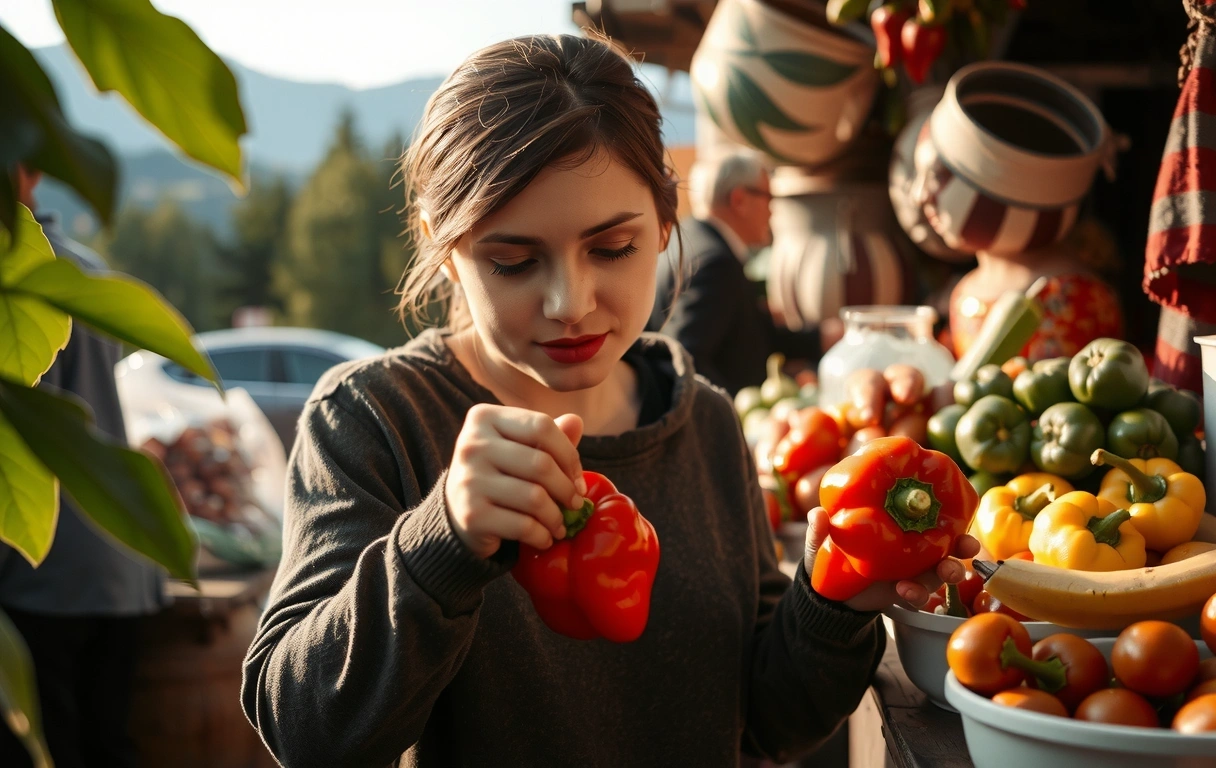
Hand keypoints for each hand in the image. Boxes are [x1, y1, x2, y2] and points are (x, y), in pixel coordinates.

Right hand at [445, 404, 585, 558]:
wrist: (456, 512)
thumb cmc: (497, 473)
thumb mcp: (520, 447)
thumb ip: (547, 435)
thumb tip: (576, 421)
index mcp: (484, 418)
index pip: (541, 426)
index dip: (569, 454)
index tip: (577, 477)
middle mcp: (472, 445)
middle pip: (541, 464)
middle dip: (567, 489)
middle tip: (575, 503)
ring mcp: (469, 480)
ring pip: (535, 498)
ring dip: (556, 516)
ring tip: (560, 524)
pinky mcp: (472, 515)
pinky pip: (523, 525)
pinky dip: (542, 535)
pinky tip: (544, 537)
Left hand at [802, 507, 980, 612]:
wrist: (829, 593)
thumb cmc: (829, 554)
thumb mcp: (822, 542)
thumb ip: (819, 530)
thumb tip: (817, 514)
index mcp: (896, 521)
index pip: (927, 510)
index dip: (948, 507)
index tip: (961, 506)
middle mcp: (911, 542)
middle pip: (947, 540)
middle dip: (963, 544)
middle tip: (968, 546)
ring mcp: (912, 567)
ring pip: (941, 568)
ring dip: (950, 570)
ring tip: (948, 571)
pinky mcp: (907, 589)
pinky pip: (920, 592)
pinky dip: (917, 593)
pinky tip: (905, 590)